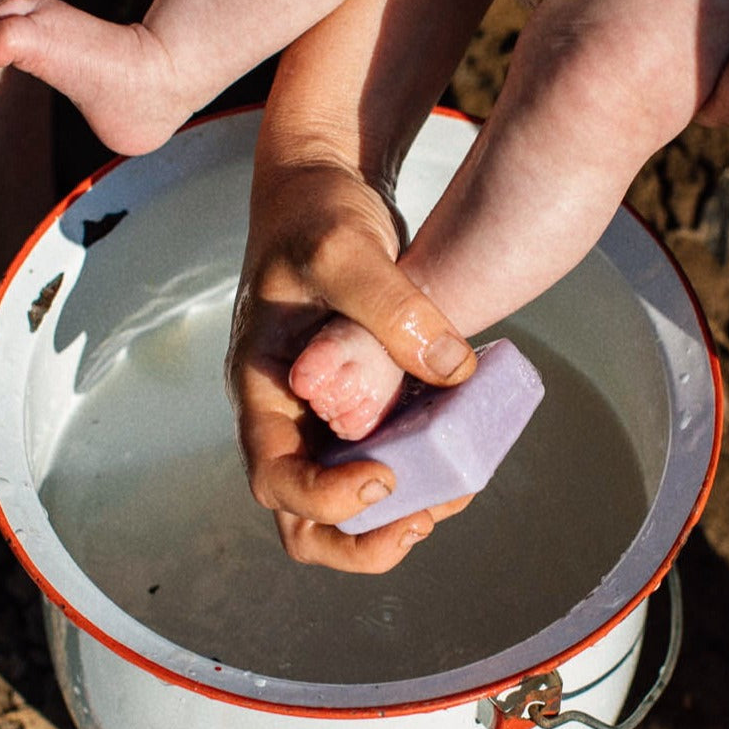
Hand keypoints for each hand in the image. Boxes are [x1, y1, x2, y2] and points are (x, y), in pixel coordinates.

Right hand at [226, 155, 476, 572]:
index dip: (327, 499)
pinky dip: (426, 470)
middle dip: (363, 539)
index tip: (384, 476)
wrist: (322, 190)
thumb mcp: (342, 249)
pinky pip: (390, 458)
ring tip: (458, 487)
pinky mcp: (364, 402)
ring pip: (352, 502)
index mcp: (263, 389)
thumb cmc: (313, 215)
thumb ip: (391, 306)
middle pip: (305, 519)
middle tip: (423, 519)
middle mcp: (289, 415)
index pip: (275, 477)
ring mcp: (326, 414)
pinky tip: (466, 449)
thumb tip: (454, 372)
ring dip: (403, 513)